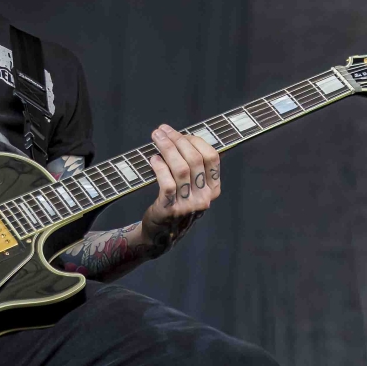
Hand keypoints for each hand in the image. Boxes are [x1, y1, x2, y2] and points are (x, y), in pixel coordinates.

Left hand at [141, 124, 220, 253]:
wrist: (161, 234)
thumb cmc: (176, 203)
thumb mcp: (192, 188)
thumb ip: (193, 167)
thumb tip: (181, 137)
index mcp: (213, 189)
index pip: (211, 157)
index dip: (195, 141)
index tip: (179, 134)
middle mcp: (204, 198)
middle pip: (195, 159)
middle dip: (177, 140)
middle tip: (161, 131)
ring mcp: (188, 205)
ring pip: (181, 169)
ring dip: (167, 148)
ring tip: (156, 138)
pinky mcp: (171, 210)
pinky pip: (167, 183)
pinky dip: (160, 167)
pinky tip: (153, 159)